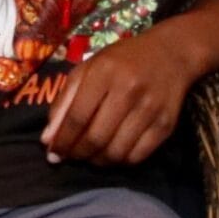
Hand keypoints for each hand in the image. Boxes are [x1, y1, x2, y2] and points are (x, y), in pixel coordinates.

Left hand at [42, 29, 194, 167]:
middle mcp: (128, 91)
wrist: (170, 55)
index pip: (77, 116)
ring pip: (117, 152)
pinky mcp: (166, 125)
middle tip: (70, 157)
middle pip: (96, 138)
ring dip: (97, 162)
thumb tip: (48, 138)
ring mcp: (150, 110)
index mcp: (104, 73)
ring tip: (89, 157)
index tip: (53, 153)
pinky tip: (111, 155)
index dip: (62, 140)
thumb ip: (65, 100)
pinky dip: (119, 162)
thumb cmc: (121, 60)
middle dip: (78, 154)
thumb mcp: (88, 69)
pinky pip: (138, 156)